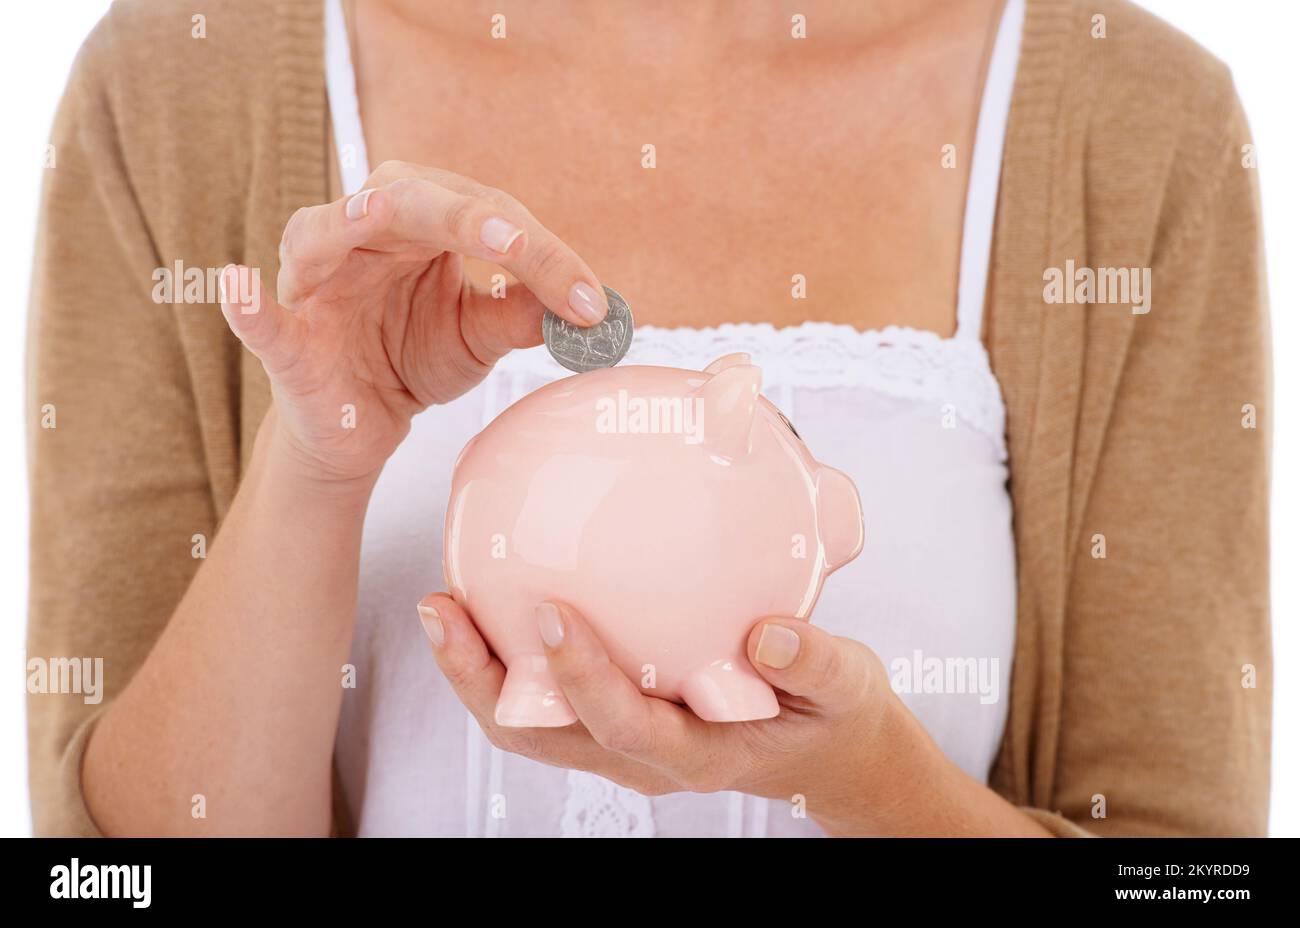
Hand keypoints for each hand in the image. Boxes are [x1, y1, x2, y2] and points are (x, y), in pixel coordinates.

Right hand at [219, 161, 608, 485]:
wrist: (360, 427)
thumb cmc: (415, 358)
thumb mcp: (478, 336)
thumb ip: (521, 314)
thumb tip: (584, 307)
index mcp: (418, 219)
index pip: (486, 216)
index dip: (544, 257)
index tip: (594, 304)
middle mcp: (360, 230)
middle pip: (414, 201)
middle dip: (471, 220)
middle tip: (518, 247)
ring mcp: (314, 280)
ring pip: (326, 233)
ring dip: (354, 225)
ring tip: (377, 218)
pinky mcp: (286, 336)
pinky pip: (263, 318)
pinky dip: (249, 305)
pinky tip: (233, 285)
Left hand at [416, 594, 905, 831]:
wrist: (827, 753)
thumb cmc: (830, 715)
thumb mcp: (847, 686)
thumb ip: (814, 661)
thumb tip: (768, 634)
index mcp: (699, 752)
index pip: (623, 724)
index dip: (579, 675)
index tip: (551, 611)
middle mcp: (646, 757)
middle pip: (541, 733)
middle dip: (481, 680)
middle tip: (443, 607)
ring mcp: (623, 746)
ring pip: (529, 722)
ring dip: (477, 671)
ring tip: (442, 605)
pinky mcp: (615, 724)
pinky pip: (543, 700)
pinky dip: (505, 659)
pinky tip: (494, 598)